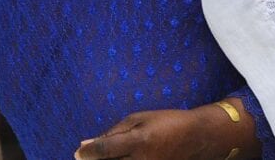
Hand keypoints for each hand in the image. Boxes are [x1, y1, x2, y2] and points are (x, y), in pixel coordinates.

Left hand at [75, 109, 223, 159]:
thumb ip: (111, 133)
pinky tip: (121, 158)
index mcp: (138, 142)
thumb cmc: (165, 123)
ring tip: (109, 156)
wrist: (196, 139)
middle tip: (91, 156)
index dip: (86, 153)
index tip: (77, 152)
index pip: (104, 151)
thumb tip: (85, 144)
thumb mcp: (138, 119)